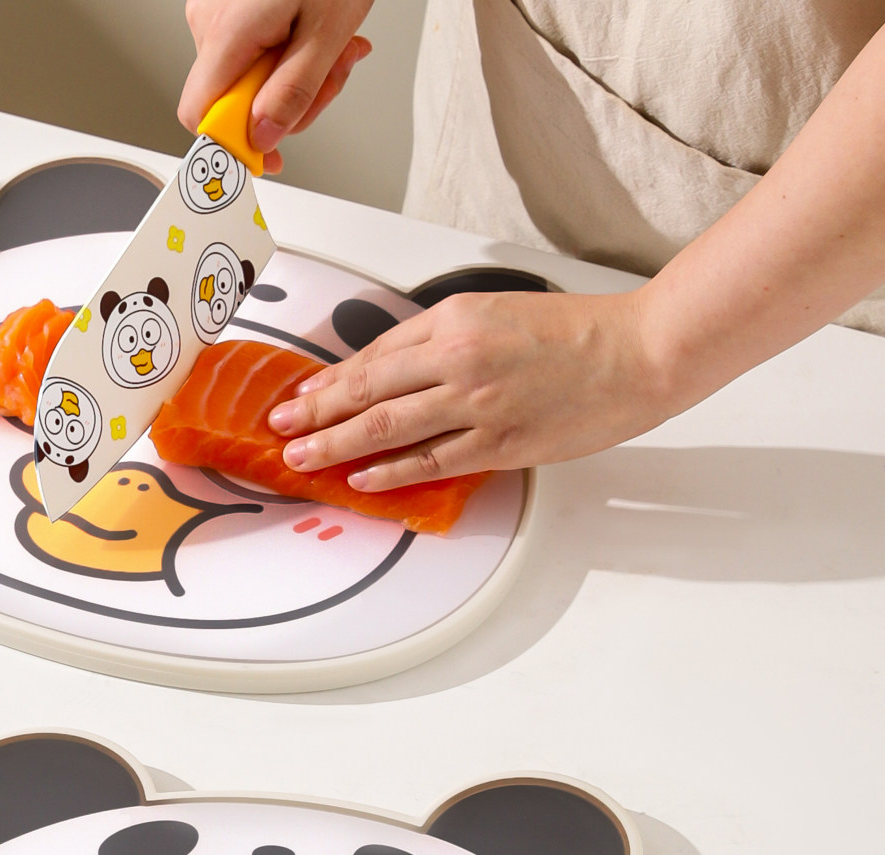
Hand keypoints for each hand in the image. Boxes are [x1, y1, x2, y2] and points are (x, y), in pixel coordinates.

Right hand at [179, 0, 373, 173]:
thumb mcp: (326, 32)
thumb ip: (295, 91)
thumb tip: (265, 136)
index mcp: (227, 33)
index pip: (202, 117)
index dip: (235, 143)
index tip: (270, 152)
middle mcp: (209, 22)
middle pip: (233, 100)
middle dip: (285, 102)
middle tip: (330, 78)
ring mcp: (216, 11)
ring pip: (248, 77)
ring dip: (294, 76)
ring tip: (332, 47)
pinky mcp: (229, 6)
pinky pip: (252, 50)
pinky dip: (287, 52)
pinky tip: (313, 32)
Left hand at [267, 290, 683, 486]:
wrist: (638, 352)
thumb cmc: (576, 332)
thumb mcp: (498, 312)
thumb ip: (443, 339)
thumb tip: (392, 370)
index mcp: (455, 318)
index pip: (374, 355)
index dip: (329, 380)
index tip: (300, 395)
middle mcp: (458, 358)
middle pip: (365, 389)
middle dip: (313, 412)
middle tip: (280, 429)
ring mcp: (476, 404)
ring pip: (385, 427)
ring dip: (335, 444)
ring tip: (302, 456)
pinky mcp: (497, 443)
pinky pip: (429, 460)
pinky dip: (389, 471)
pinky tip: (361, 478)